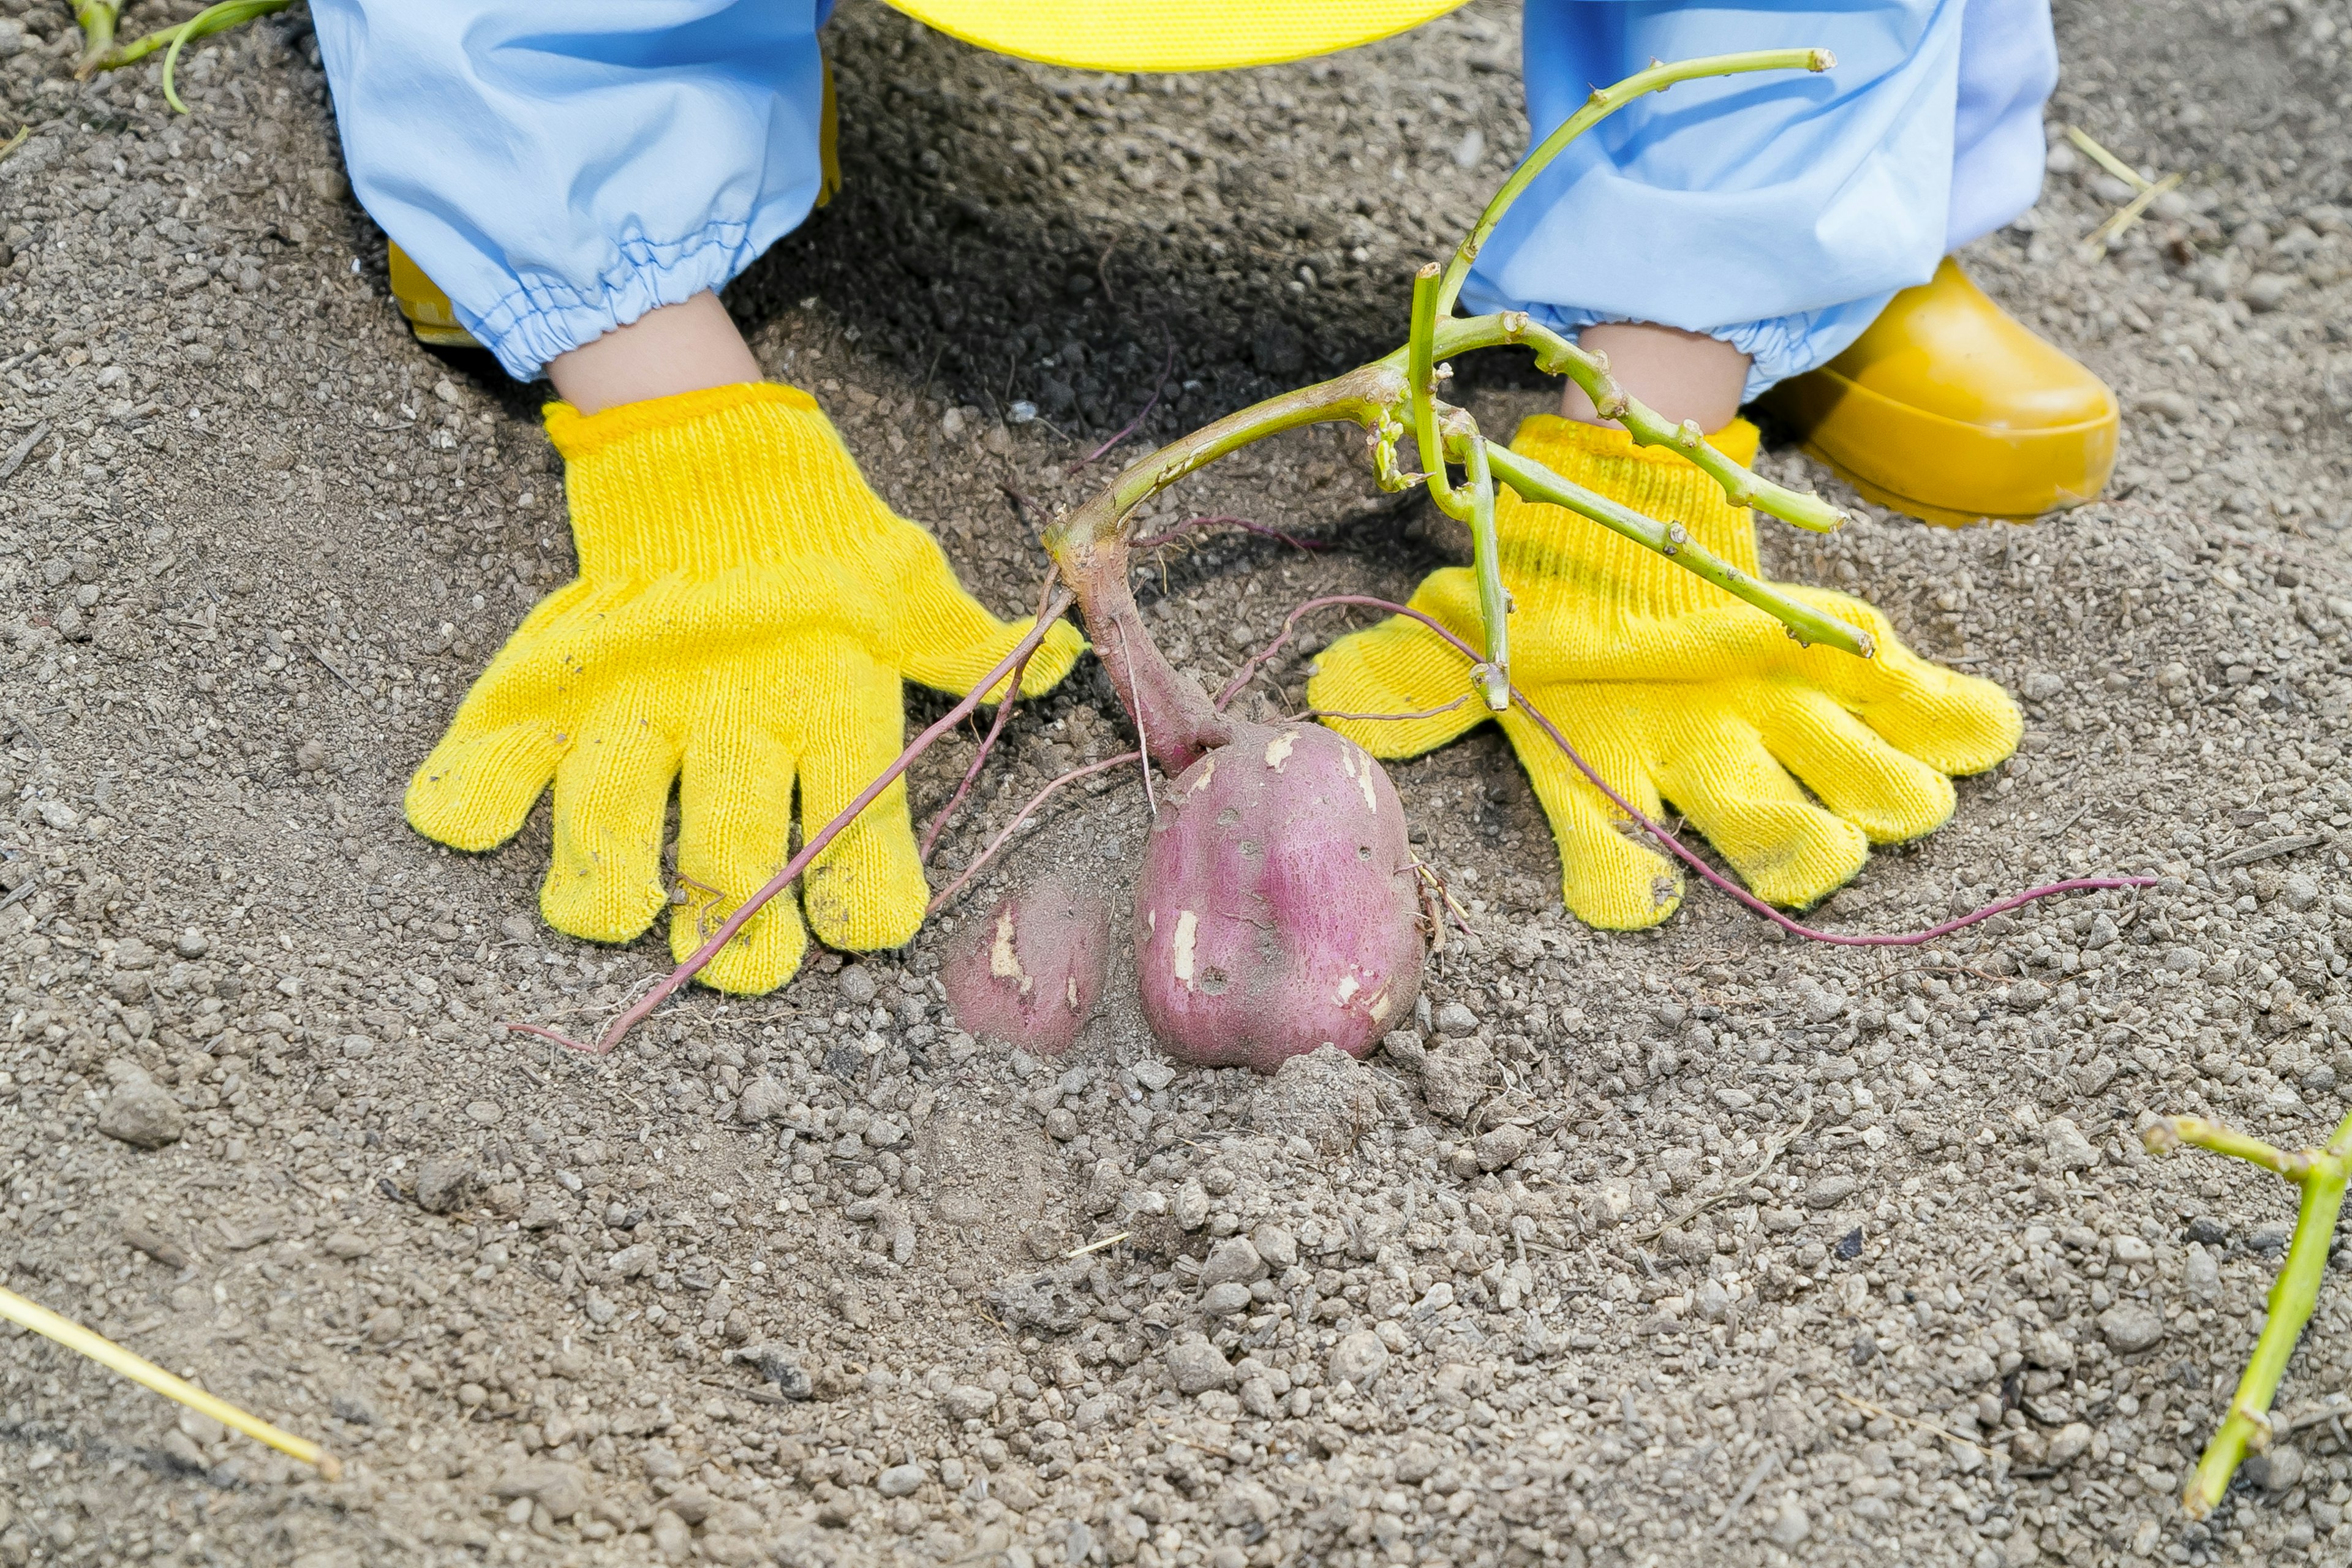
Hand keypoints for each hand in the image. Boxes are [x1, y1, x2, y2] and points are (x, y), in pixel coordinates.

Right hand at [407, 383, 1082, 990]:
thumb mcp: (906, 583)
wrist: (711, 446)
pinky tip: (466, 824)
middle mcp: (733, 708)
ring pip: (608, 818)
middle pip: (731, 848)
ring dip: (603, 882)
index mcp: (830, 696)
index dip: (866, 896)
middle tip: (743, 968)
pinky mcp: (558, 677)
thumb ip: (968, 642)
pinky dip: (470, 792)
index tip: (863, 932)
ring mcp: (636, 697)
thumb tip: (1057, 663)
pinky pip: (497, 746)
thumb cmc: (820, 534)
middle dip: (736, 929)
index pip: (859, 821)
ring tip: (611, 913)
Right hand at [1308, 415, 2017, 927]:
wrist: (1623, 517)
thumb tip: (1326, 704)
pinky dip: (1959, 723)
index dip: (1629, 892)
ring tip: (1905, 789)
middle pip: (1770, 846)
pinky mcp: (1845, 670)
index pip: (1617, 866)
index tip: (1639, 894)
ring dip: (1888, 802)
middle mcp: (1709, 766)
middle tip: (1816, 847)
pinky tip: (1986, 728)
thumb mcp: (1469, 629)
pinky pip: (1920, 709)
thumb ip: (1411, 678)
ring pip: (1857, 795)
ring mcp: (1785, 723)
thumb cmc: (1547, 594)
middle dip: (1803, 855)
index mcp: (1617, 770)